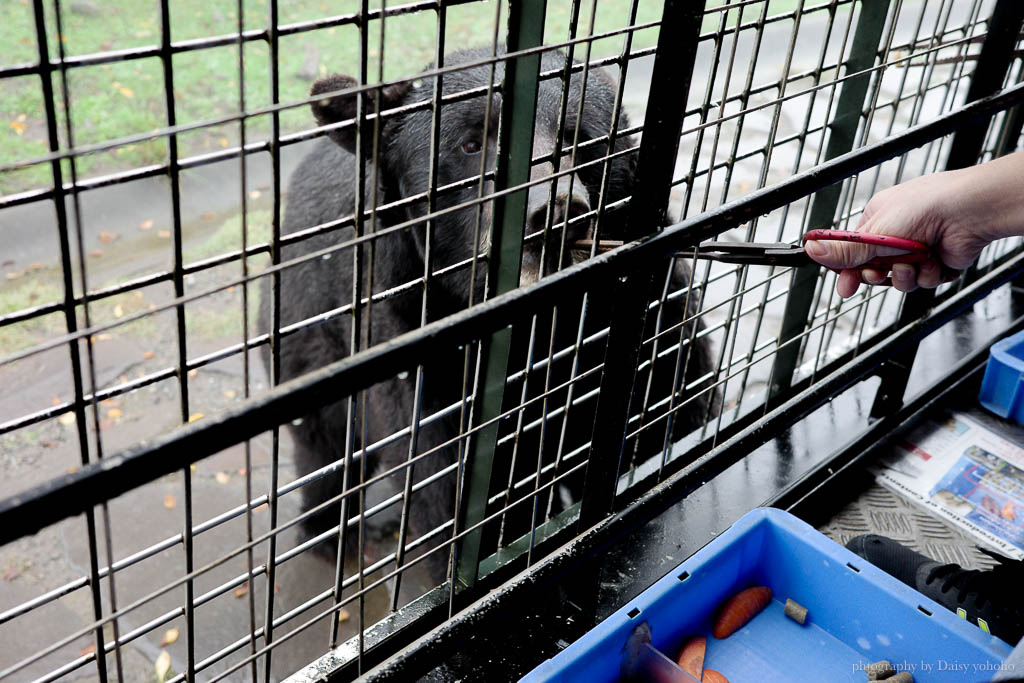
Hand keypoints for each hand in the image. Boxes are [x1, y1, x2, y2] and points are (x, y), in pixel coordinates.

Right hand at [802, 151, 1023, 297]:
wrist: (968, 212)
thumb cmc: (924, 207)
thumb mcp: (874, 233)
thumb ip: (844, 250)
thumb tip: (811, 250)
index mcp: (877, 222)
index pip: (853, 253)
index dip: (848, 271)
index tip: (845, 286)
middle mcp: (897, 235)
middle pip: (875, 269)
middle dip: (878, 274)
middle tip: (878, 272)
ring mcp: (918, 249)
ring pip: (899, 279)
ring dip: (905, 275)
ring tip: (913, 261)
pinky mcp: (937, 263)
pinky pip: (922, 281)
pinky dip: (926, 274)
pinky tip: (932, 260)